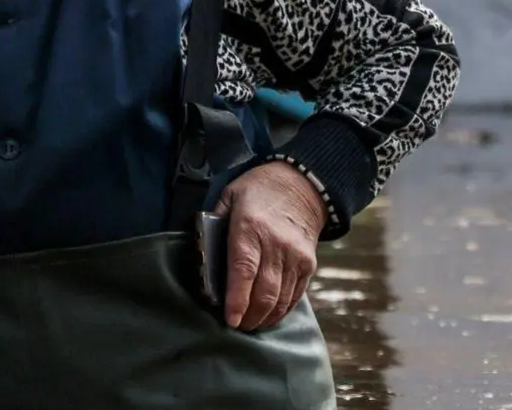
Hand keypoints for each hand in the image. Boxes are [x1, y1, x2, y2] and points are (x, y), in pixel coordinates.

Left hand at [211, 161, 323, 330]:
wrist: (300, 184)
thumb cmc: (257, 191)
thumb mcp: (229, 197)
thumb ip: (214, 223)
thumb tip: (203, 254)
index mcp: (250, 227)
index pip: (243, 270)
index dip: (237, 299)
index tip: (230, 319)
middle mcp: (276, 245)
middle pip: (264, 292)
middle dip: (249, 316)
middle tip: (236, 327)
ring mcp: (295, 256)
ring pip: (280, 299)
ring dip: (264, 317)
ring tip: (250, 325)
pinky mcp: (308, 264)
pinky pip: (295, 296)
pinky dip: (281, 310)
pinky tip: (268, 316)